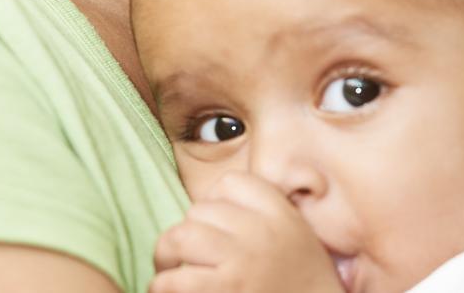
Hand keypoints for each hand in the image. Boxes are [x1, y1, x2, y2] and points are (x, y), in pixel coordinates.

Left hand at [150, 171, 345, 292]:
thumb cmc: (301, 286)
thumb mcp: (296, 236)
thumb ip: (263, 215)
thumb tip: (211, 207)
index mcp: (280, 215)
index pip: (230, 183)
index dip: (214, 201)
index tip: (214, 225)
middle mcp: (259, 233)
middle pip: (199, 210)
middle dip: (187, 232)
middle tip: (184, 254)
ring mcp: (240, 263)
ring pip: (180, 237)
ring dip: (165, 255)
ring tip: (168, 271)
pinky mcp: (223, 292)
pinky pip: (173, 281)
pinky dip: (162, 286)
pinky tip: (167, 291)